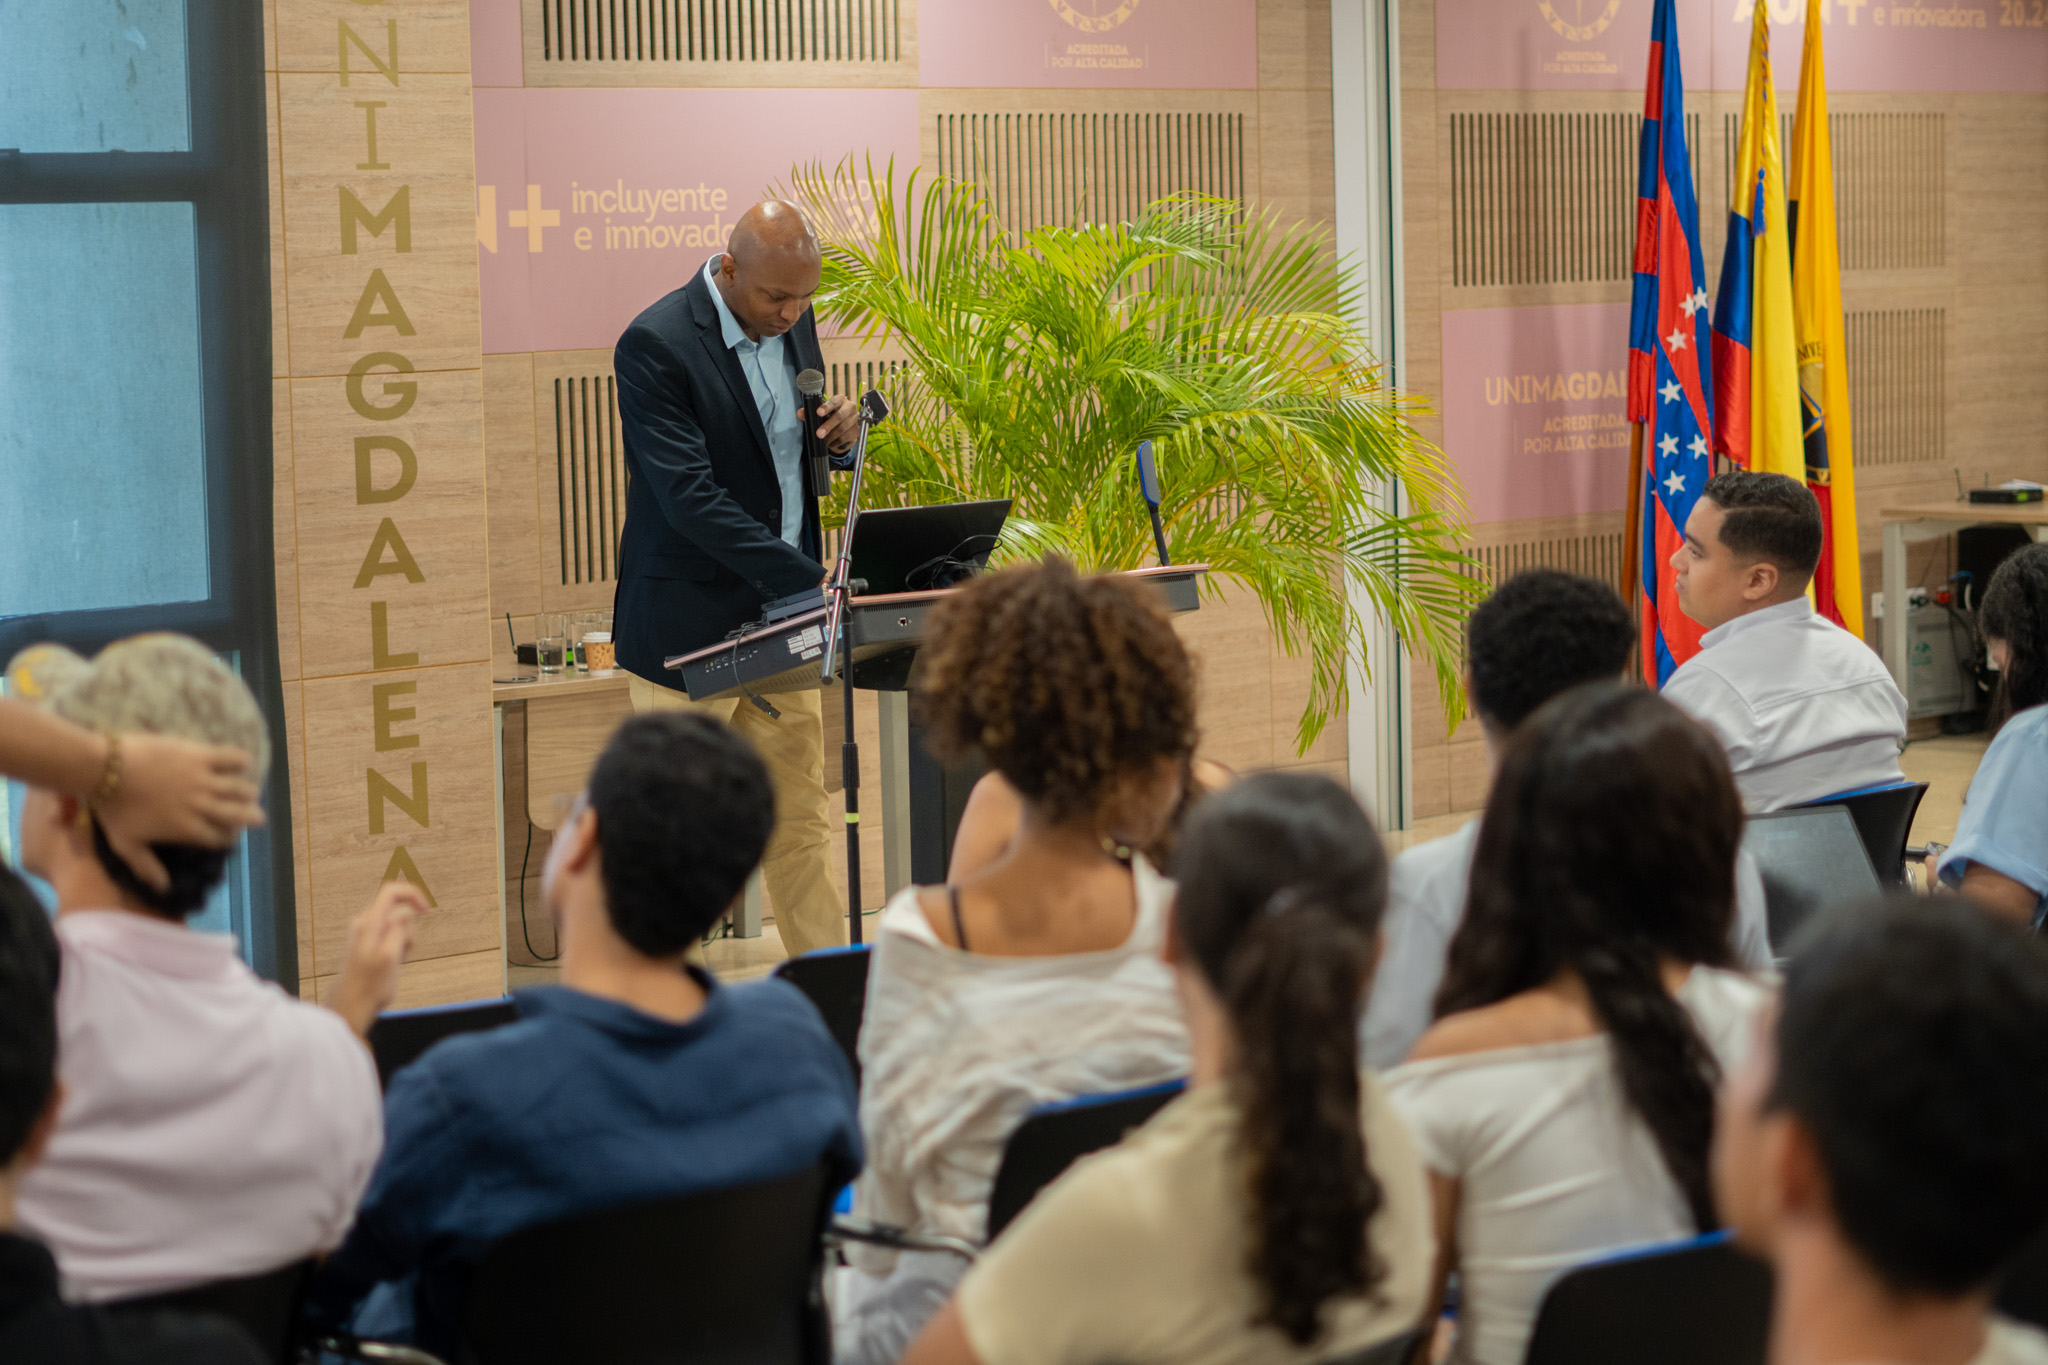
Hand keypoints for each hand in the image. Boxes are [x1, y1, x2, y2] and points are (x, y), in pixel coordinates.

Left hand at [99, 734, 266, 891]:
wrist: (105, 770)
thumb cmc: (113, 809)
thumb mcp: (126, 844)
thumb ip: (146, 867)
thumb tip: (164, 888)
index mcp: (187, 829)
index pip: (218, 838)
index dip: (228, 838)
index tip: (230, 837)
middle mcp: (202, 807)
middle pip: (237, 815)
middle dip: (251, 818)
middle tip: (258, 817)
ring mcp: (203, 780)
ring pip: (238, 789)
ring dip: (249, 792)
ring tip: (253, 793)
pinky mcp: (200, 756)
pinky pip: (228, 758)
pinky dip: (240, 760)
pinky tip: (244, 761)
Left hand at [327, 881, 427, 1038]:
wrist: (351, 1007)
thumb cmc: (369, 986)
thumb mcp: (390, 956)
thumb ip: (399, 930)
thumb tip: (405, 913)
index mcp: (369, 923)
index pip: (391, 891)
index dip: (412, 895)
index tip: (425, 910)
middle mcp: (364, 925)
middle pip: (397, 910)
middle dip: (409, 928)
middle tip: (405, 952)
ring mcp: (365, 935)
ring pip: (396, 925)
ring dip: (404, 940)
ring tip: (397, 962)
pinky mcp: (368, 946)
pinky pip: (390, 937)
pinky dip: (398, 947)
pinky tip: (393, 965)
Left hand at [815, 394, 860, 453]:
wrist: (843, 426)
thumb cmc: (828, 416)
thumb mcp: (819, 413)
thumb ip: (809, 412)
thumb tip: (800, 413)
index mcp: (840, 400)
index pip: (835, 401)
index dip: (827, 407)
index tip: (818, 413)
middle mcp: (850, 407)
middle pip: (840, 416)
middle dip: (828, 426)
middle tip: (818, 434)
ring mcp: (855, 419)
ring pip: (843, 428)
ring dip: (831, 436)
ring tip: (823, 441)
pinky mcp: (856, 431)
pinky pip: (846, 438)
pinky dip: (837, 442)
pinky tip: (830, 444)